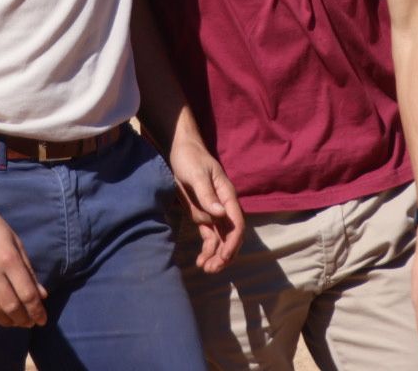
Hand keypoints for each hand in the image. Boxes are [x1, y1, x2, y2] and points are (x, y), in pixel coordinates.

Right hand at [0, 199, 48, 327]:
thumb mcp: (15, 241)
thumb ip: (28, 269)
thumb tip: (42, 295)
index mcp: (8, 258)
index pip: (27, 294)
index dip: (37, 311)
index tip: (42, 320)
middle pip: (11, 306)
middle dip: (23, 319)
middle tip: (28, 323)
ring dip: (5, 321)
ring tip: (13, 321)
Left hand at [166, 138, 245, 272]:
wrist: (181, 149)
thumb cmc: (191, 158)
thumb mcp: (197, 174)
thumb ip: (208, 194)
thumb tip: (221, 214)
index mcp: (227, 196)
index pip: (236, 224)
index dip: (233, 242)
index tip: (224, 256)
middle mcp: (223, 206)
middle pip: (231, 235)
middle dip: (225, 254)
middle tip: (213, 269)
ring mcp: (213, 212)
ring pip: (220, 239)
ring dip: (216, 255)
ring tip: (205, 269)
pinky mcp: (202, 214)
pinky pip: (209, 237)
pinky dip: (207, 250)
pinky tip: (201, 262)